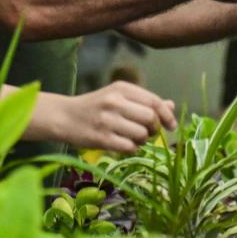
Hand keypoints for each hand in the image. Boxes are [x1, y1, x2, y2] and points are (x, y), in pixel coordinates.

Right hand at [47, 81, 177, 153]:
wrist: (65, 116)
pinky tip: (125, 145)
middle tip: (148, 132)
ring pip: (141, 134)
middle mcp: (115, 102)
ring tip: (133, 138)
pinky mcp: (101, 138)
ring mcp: (107, 120)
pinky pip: (129, 147)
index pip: (154, 101)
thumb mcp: (119, 97)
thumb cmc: (96, 106)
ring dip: (142, 140)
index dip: (167, 115)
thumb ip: (144, 101)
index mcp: (122, 88)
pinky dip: (132, 149)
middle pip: (150, 118)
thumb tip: (171, 106)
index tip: (172, 125)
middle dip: (154, 128)